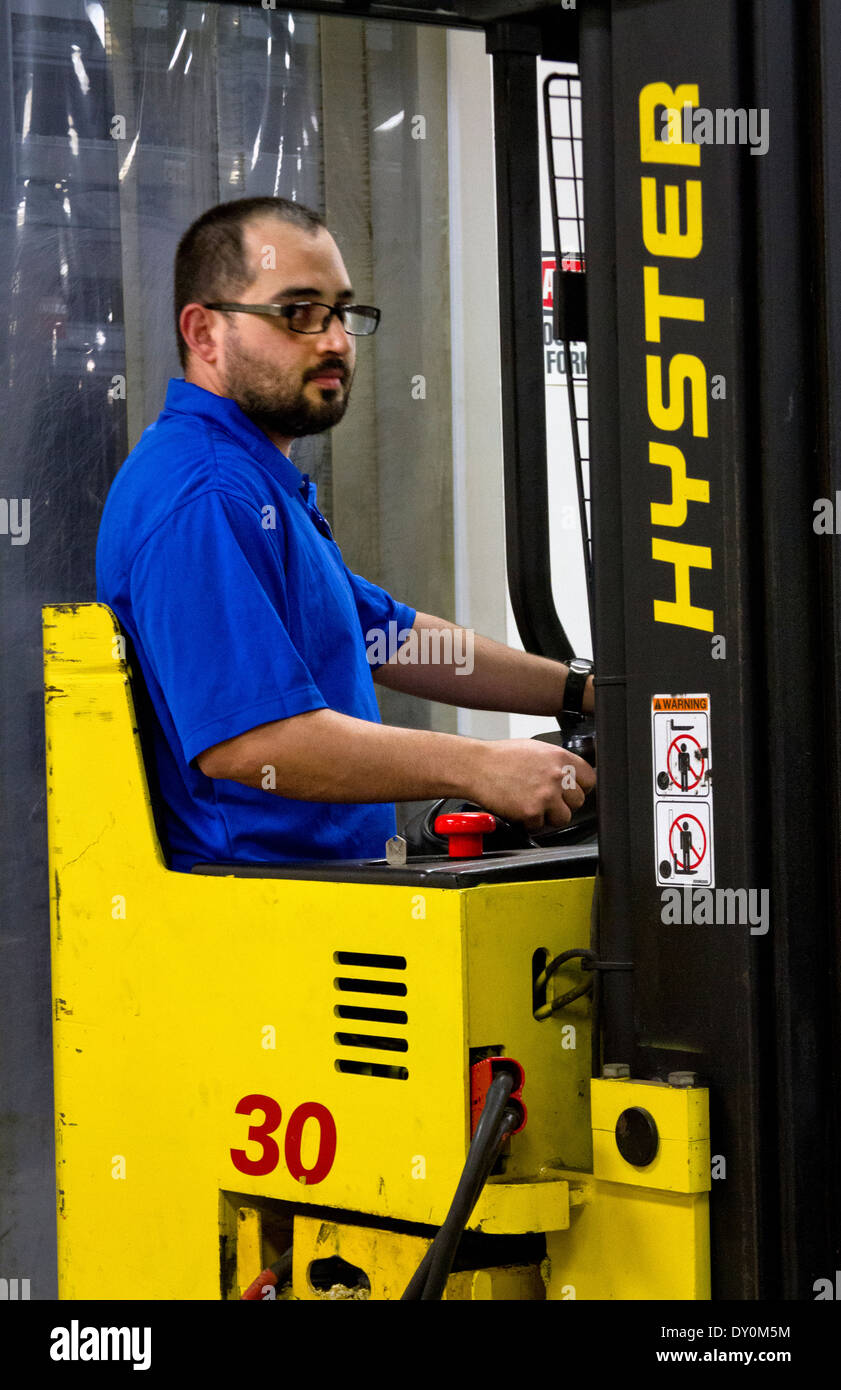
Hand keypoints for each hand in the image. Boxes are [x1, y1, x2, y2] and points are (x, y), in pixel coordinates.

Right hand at [470, 738, 596, 831]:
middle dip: (563, 803)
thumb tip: (572, 776)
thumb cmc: (501, 757)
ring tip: (531, 804)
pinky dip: (529, 822)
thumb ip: (557, 763)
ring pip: (563, 817)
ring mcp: (546, 795)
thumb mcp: (536, 749)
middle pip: (578, 801)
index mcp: (561, 758)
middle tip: (545, 798)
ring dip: (549, 816)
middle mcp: (557, 776)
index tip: (571, 791)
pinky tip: (518, 807)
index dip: (579, 787)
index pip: (589, 779)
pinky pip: (540, 826)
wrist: (476, 766)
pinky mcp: (532, 812)